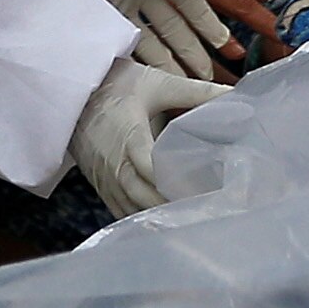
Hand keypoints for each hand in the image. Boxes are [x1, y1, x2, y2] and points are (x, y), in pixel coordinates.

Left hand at [47, 0, 239, 77]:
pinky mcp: (104, 20)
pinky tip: (155, 78)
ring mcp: (124, 7)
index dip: (207, 21)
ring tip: (187, 84)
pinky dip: (143, 61)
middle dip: (193, 51)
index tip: (224, 42)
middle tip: (208, 75)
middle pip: (175, 27)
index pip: (190, 1)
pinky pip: (130, 45)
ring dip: (171, 61)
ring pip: (155, 41)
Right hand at [71, 55, 227, 212]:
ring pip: (134, 210)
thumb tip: (235, 95)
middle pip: (146, 197)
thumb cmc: (116, 84)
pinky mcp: (101, 187)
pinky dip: (143, 220)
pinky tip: (167, 224)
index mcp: (130, 137)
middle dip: (176, 208)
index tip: (208, 191)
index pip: (153, 169)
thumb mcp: (158, 83)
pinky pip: (122, 212)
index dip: (179, 183)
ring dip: (161, 219)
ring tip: (194, 224)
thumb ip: (198, 92)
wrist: (72, 90)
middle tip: (211, 215)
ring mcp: (106, 179)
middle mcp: (116, 164)